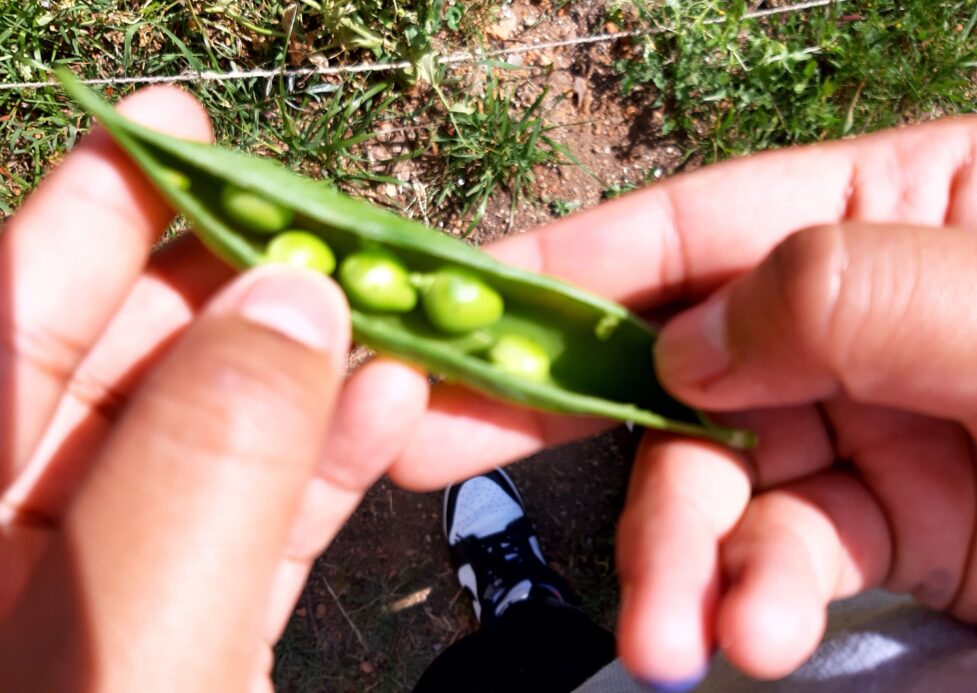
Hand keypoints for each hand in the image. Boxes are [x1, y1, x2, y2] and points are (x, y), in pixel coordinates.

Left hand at [0, 88, 427, 690]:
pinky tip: (388, 406)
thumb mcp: (136, 641)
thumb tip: (297, 303)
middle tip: (324, 231)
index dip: (93, 210)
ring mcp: (107, 591)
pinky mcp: (191, 639)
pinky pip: (254, 521)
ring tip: (384, 310)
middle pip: (124, 370)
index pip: (10, 318)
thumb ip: (208, 464)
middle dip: (233, 290)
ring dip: (304, 373)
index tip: (179, 126)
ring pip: (209, 443)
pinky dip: (324, 464)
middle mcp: (13, 540)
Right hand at [370, 117, 976, 684]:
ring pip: (716, 478)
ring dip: (680, 557)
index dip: (569, 264)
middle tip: (431, 451)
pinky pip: (777, 558)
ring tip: (679, 637)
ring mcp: (874, 424)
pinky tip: (758, 640)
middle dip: (567, 414)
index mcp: (908, 207)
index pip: (700, 225)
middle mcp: (868, 308)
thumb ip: (858, 292)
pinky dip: (749, 602)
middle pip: (679, 356)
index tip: (458, 306)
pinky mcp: (892, 532)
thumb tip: (691, 344)